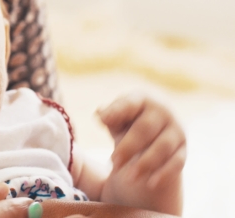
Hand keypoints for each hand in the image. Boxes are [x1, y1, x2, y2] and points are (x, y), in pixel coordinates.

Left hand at [98, 92, 184, 213]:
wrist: (152, 133)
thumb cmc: (127, 122)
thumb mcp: (116, 118)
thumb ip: (109, 116)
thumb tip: (101, 114)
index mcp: (142, 99)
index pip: (129, 104)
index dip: (116, 111)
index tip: (102, 120)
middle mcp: (162, 112)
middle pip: (145, 129)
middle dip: (128, 146)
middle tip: (113, 161)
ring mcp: (176, 130)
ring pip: (162, 147)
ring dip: (145, 163)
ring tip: (128, 177)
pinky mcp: (183, 149)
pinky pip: (176, 162)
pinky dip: (164, 174)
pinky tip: (150, 184)